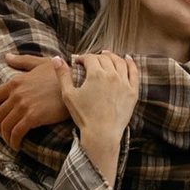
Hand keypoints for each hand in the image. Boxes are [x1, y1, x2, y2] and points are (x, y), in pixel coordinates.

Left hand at [0, 58, 76, 146]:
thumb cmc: (60, 74)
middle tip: (4, 133)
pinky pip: (16, 133)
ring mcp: (24, 105)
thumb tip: (6, 57)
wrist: (76, 85)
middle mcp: (17, 93)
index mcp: (16, 81)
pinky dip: (14, 141)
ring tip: (11, 141)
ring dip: (6, 137)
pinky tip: (17, 145)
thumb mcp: (41, 63)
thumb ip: (22, 61)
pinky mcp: (33, 117)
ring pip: (6, 126)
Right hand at [64, 49, 136, 184]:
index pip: (90, 58)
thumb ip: (63, 75)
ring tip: (107, 55)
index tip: (77, 62)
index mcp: (96, 74)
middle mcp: (112, 75)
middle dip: (95, 57)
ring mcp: (124, 83)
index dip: (82, 58)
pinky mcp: (133, 92)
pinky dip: (131, 64)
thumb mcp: (68, 95)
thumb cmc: (83, 116)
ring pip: (120, 62)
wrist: (102, 134)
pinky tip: (128, 59)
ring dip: (112, 57)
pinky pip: (134, 73)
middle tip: (90, 61)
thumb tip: (56, 58)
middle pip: (104, 59)